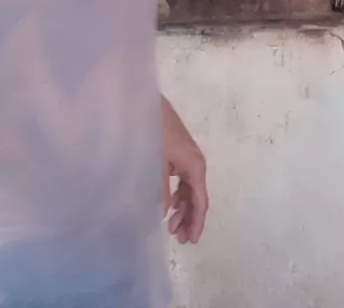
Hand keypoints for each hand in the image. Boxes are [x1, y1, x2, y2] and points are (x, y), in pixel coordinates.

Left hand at [161, 96, 207, 244]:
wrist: (143, 103)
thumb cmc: (153, 131)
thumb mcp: (156, 163)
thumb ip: (161, 189)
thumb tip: (165, 212)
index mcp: (195, 165)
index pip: (200, 200)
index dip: (196, 221)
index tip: (191, 240)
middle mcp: (195, 161)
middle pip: (196, 195)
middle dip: (188, 217)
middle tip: (177, 238)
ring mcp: (186, 156)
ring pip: (188, 188)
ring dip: (181, 207)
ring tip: (171, 225)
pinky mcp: (176, 151)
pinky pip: (181, 178)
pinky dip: (176, 193)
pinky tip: (168, 204)